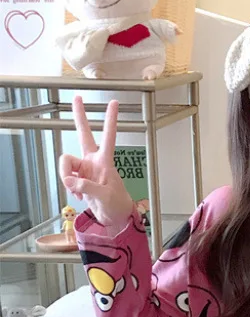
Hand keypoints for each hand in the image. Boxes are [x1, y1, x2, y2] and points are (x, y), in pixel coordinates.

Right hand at [59, 97, 133, 227]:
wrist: (114, 217)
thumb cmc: (116, 205)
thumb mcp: (104, 197)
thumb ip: (87, 187)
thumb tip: (70, 181)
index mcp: (105, 161)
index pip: (108, 136)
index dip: (111, 120)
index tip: (114, 103)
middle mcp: (94, 161)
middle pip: (83, 134)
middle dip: (80, 117)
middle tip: (78, 98)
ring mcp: (85, 169)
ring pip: (66, 163)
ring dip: (66, 177)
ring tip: (77, 192)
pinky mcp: (78, 178)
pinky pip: (66, 178)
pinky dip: (69, 187)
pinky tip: (80, 196)